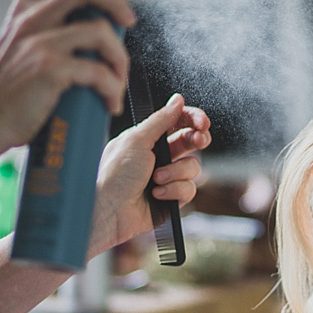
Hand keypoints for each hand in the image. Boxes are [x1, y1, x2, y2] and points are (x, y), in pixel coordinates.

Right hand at [0, 0, 136, 154]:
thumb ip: (46, 33)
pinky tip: (110, 103)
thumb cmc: (8, 96)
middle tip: (128, 22)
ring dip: (121, 58)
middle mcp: (30, 21)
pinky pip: (98, 71)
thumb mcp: (19, 50)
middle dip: (117, 0)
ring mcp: (39, 43)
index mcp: (23, 11)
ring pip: (100, 31)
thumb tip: (92, 31)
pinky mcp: (49, 69)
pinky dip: (113, 89)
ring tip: (118, 81)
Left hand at [88, 94, 211, 256]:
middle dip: (197, 140)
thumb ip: (161, 120)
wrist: (109, 211)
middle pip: (190, 142)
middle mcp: (158, 157)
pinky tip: (157, 195)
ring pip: (192, 167)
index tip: (202, 123)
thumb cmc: (115, 175)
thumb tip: (177, 100)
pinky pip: (188, 190)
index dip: (193, 120)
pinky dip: (174, 191)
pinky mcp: (171, 199)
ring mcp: (166, 178)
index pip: (177, 122)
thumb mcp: (137, 140)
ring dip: (176, 172)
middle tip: (198, 141)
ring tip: (156, 179)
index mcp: (147, 138)